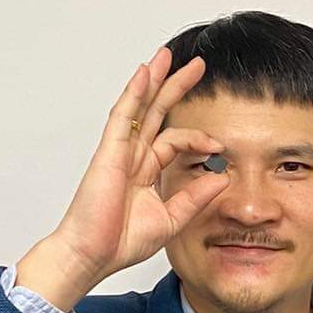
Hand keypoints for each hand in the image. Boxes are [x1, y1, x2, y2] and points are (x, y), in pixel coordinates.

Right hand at [16, 48, 230, 311]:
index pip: (174, 141)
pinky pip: (123, 116)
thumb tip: (221, 177)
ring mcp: (119, 152)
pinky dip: (134, 93)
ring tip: (167, 56)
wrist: (92, 256)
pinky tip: (145, 74)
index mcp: (144, 171)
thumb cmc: (119, 243)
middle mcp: (132, 157)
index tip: (219, 146)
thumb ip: (195, 197)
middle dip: (175, 87)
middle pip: (157, 113)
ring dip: (154, 80)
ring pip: (140, 107)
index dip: (198, 137)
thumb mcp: (171, 219)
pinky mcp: (109, 152)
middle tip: (196, 65)